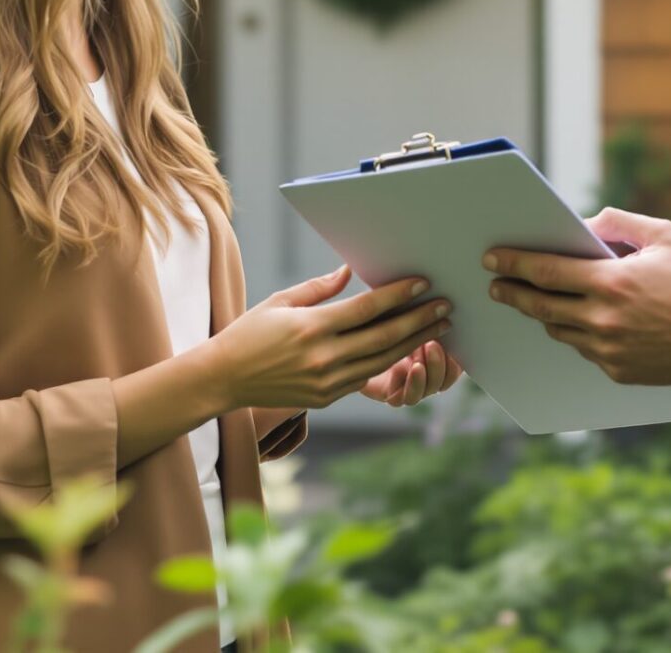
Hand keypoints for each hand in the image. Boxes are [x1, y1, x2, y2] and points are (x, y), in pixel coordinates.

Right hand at [202, 265, 452, 411]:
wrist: (224, 379)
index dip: (399, 295)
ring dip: (414, 344)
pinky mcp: (327, 399)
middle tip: (446, 307)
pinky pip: (365, 378)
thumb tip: (350, 271)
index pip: (367, 310)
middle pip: (384, 337)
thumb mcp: (280, 302)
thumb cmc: (249, 333)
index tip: (423, 282)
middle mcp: (324, 358)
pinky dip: (390, 364)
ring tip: (439, 329)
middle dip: (420, 321)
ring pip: (382, 361)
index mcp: (312, 329)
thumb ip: (319, 288)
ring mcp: (327, 383)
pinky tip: (409, 350)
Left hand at [483, 208, 670, 385]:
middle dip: (513, 294)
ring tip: (537, 301)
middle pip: (541, 307)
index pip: (546, 271)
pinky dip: (580, 335)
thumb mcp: (663, 235)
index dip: (514, 263)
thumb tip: (583, 224)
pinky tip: (578, 323)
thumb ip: (618, 223)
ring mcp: (611, 351)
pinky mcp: (621, 372)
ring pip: (561, 331)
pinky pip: (587, 352)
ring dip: (546, 315)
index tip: (491, 258)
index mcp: (611, 283)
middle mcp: (604, 320)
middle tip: (495, 286)